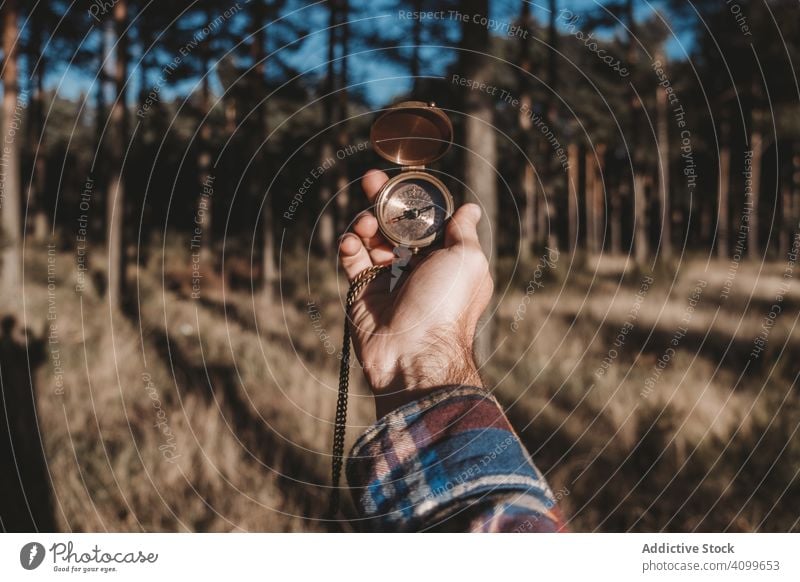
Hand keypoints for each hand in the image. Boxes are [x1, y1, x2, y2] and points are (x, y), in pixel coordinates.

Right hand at [338, 169, 493, 417]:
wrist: (413, 352)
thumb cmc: (446, 305)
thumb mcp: (467, 261)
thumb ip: (464, 232)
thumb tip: (471, 209)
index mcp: (444, 258)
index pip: (426, 220)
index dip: (414, 199)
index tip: (402, 181)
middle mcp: (417, 266)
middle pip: (395, 224)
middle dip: (383, 200)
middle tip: (370, 180)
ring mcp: (388, 278)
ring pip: (371, 237)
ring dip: (365, 222)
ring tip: (364, 224)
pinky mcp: (363, 291)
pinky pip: (352, 259)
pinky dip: (349, 246)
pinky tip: (352, 243)